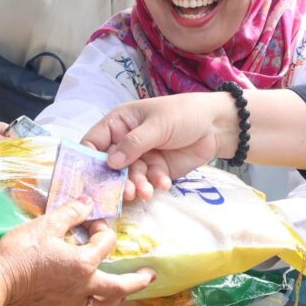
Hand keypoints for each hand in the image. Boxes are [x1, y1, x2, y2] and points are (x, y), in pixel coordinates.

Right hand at [0, 198, 154, 305]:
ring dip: (114, 297)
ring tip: (122, 293)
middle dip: (137, 281)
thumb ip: (72, 212)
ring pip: (100, 304)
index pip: (107, 243)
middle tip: (150, 276)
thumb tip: (88, 201)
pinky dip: (84, 302)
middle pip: (118, 288)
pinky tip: (81, 297)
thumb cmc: (21, 250)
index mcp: (84, 263)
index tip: (90, 221)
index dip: (102, 228)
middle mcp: (83, 285)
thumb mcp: (47, 224)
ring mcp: (69, 301)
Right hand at [82, 94, 234, 200]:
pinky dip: (154, 184)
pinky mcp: (156, 170)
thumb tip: (110, 162)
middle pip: (110, 165)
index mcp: (119, 123)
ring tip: (146, 192)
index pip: (93, 141)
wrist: (216, 125)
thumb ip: (134, 143)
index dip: (88, 159)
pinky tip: (164, 183)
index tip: (88, 178)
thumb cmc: (184, 113)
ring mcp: (141, 157)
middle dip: (117, 179)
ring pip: (130, 176)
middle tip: (125, 192)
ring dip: (137, 185)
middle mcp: (125, 142)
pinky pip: (148, 181)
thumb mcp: (157, 124)